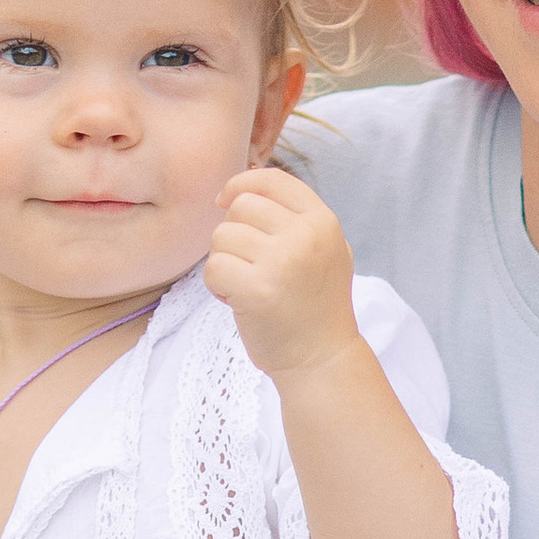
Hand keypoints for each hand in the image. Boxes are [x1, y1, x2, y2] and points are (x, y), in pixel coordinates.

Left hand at [204, 167, 361, 379]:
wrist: (322, 359)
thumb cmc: (314, 305)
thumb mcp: (324, 250)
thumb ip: (295, 217)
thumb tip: (242, 186)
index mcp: (323, 221)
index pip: (271, 180)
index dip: (241, 184)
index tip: (225, 201)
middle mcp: (305, 236)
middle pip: (241, 206)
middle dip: (232, 233)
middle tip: (246, 264)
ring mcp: (282, 262)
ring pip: (222, 237)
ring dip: (224, 262)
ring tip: (246, 285)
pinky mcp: (258, 290)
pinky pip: (214, 268)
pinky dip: (216, 286)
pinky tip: (237, 301)